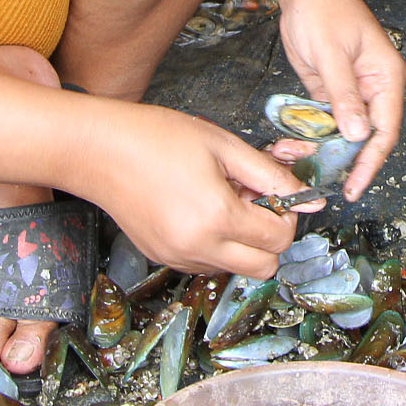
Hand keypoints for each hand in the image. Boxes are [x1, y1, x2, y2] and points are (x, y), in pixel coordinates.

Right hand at [80, 104, 304, 277]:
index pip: (279, 239)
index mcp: (217, 217)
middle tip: (253, 201)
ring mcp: (177, 257)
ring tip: (220, 200)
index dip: (286, 214)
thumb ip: (271, 174)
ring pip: (235, 268)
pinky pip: (206, 264)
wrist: (96, 149)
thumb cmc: (155, 138)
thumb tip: (308, 198)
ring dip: (241, 241)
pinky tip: (199, 209)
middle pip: (264, 268)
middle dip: (269, 237)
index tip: (275, 192)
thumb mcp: (223, 145)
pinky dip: (215, 245)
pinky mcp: (161, 257)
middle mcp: (197, 247)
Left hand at [274, 0, 405, 199]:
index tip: (354, 186)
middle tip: (315, 178)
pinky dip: (310, 135)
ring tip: (293, 157)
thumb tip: (359, 135)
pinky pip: (325, 122)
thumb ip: (344, 95)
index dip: (370, 162)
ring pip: (343, 134)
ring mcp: (353, 92)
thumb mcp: (331, 53)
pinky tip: (292, 145)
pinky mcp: (331, 92)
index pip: (385, 131)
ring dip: (321, 149)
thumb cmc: (323, 8)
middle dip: (341, 160)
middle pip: (365, 138)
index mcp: (386, 77)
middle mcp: (374, 89)